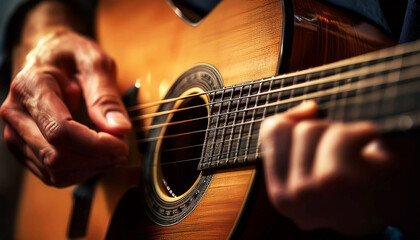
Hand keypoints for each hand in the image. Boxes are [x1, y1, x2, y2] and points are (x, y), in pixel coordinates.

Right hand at [0, 29, 130, 186]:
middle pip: (57, 156)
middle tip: (122, 148)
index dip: (95, 145)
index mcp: (31, 87)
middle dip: (97, 159)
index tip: (121, 144)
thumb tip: (119, 129)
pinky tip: (95, 156)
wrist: (48, 55)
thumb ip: (106, 96)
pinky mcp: (24, 149)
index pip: (60, 131)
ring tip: (111, 151)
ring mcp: (16, 134)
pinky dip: (80, 172)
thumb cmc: (71, 55)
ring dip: (90, 168)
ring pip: (55, 171)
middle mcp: (16, 113)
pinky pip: (52, 175)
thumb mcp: (94, 62)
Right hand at [259, 101, 419, 235]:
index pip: (271, 132)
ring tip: (358, 154)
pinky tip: (371, 149)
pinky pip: (337, 134)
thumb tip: (307, 107)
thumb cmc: (359, 186)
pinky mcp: (334, 179)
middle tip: (345, 153)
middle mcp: (290, 198)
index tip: (317, 123)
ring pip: (311, 129)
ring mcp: (310, 190)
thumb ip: (295, 138)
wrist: (402, 211)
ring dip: (341, 132)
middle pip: (291, 129)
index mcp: (281, 195)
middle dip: (322, 131)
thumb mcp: (313, 168)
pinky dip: (361, 133)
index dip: (294, 119)